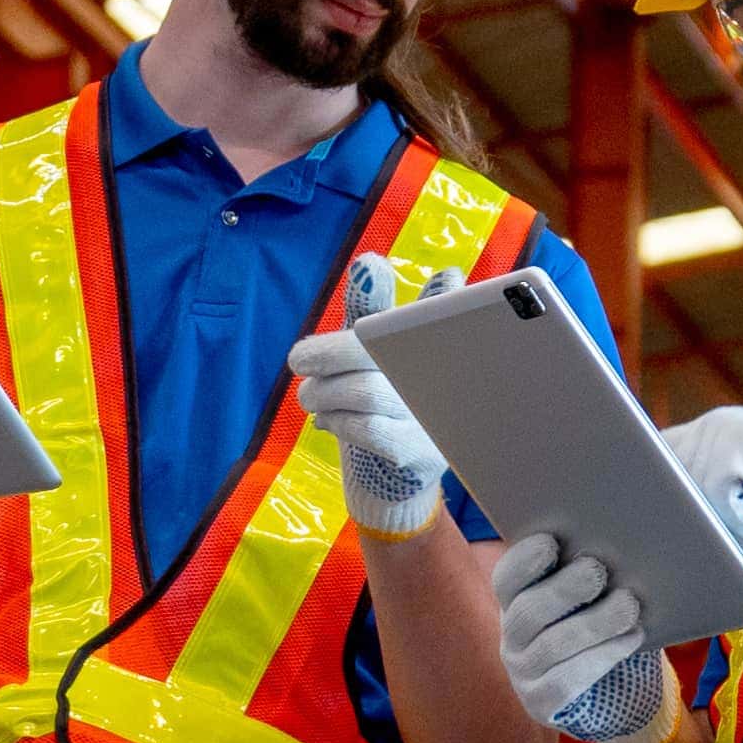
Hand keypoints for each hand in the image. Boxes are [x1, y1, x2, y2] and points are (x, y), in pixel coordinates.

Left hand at [286, 259, 453, 537]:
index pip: (425, 308)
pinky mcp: (422, 453)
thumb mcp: (374, 352)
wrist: (397, 478)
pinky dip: (338, 422)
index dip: (399, 290)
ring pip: (367, 391)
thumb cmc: (383, 400)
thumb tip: (370, 264)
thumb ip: (371, 307)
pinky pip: (368, 429)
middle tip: (298, 359)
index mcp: (437, 339)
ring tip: (310, 396)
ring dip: (324, 393)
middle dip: (329, 352)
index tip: (369, 266)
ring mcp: (436, 414)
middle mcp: (444, 374)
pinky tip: (328, 421)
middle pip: (380, 349)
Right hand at [491, 527, 672, 742]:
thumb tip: (615, 544)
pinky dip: (604, 656)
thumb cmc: (603, 629)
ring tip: (629, 605)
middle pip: (528, 610)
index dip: (523, 561)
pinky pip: (568, 680)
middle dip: (564, 588)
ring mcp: (523, 674)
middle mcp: (512, 638)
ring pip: (553, 644)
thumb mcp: (593, 599)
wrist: (616, 692)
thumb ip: (590, 576)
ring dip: (594, 622)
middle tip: (597, 570)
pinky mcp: (541, 704)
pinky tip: (632, 638)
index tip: (551, 542)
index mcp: (517, 602)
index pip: (506, 579)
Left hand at [659, 402, 742, 564]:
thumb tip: (667, 524)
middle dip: (694, 521)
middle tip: (740, 540)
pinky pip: (725, 506)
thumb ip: (709, 491)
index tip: (655, 519)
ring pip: (697, 499)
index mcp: (708, 431)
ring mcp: (728, 435)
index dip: (653, 488)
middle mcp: (712, 426)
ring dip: (732, 530)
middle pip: (669, 486)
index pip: (656, 457)